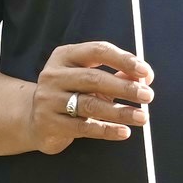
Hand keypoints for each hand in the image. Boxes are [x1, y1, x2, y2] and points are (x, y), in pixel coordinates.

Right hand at [25, 41, 153, 152]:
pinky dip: (107, 130)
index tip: (145, 72)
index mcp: (65, 56)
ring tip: (142, 117)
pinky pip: (83, 127)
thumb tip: (144, 76)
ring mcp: (49, 99)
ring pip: (90, 104)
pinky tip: (124, 132)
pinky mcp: (49, 123)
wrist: (35, 119)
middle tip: (147, 96)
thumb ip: (116, 75)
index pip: (97, 50)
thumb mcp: (89, 80)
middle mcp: (54, 75)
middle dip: (124, 87)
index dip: (123, 60)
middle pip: (94, 78)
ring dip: (120, 111)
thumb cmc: (70, 94)